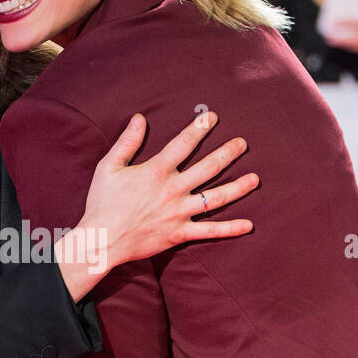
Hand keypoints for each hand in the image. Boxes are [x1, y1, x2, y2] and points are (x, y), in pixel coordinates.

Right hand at [76, 110, 257, 260]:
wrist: (101, 240)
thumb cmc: (102, 203)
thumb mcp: (108, 167)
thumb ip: (127, 142)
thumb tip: (140, 118)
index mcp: (156, 170)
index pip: (184, 143)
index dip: (199, 128)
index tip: (213, 117)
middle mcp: (172, 189)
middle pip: (209, 167)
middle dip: (228, 152)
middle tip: (243, 143)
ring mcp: (179, 212)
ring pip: (216, 197)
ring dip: (238, 187)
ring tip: (255, 179)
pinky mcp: (179, 233)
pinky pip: (210, 231)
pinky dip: (230, 229)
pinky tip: (249, 225)